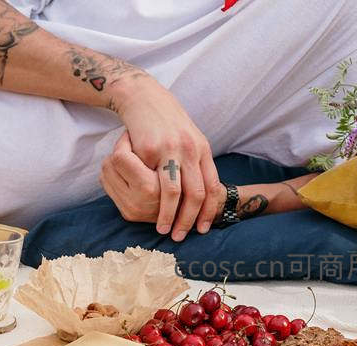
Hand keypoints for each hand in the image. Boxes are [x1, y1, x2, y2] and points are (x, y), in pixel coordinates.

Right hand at [109, 77, 223, 240]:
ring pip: (175, 191)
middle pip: (197, 193)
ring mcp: (171, 149)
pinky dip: (152, 201)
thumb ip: (196, 163)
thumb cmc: (165, 123)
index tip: (203, 229)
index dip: (210, 211)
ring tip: (164, 229)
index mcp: (202, 149)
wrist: (144, 99)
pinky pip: (153, 180)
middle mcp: (191, 149)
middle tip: (182, 236)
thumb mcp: (188, 140)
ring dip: (170, 215)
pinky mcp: (150, 149)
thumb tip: (205, 192)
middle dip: (190, 219)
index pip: (212, 186)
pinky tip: (148, 210)